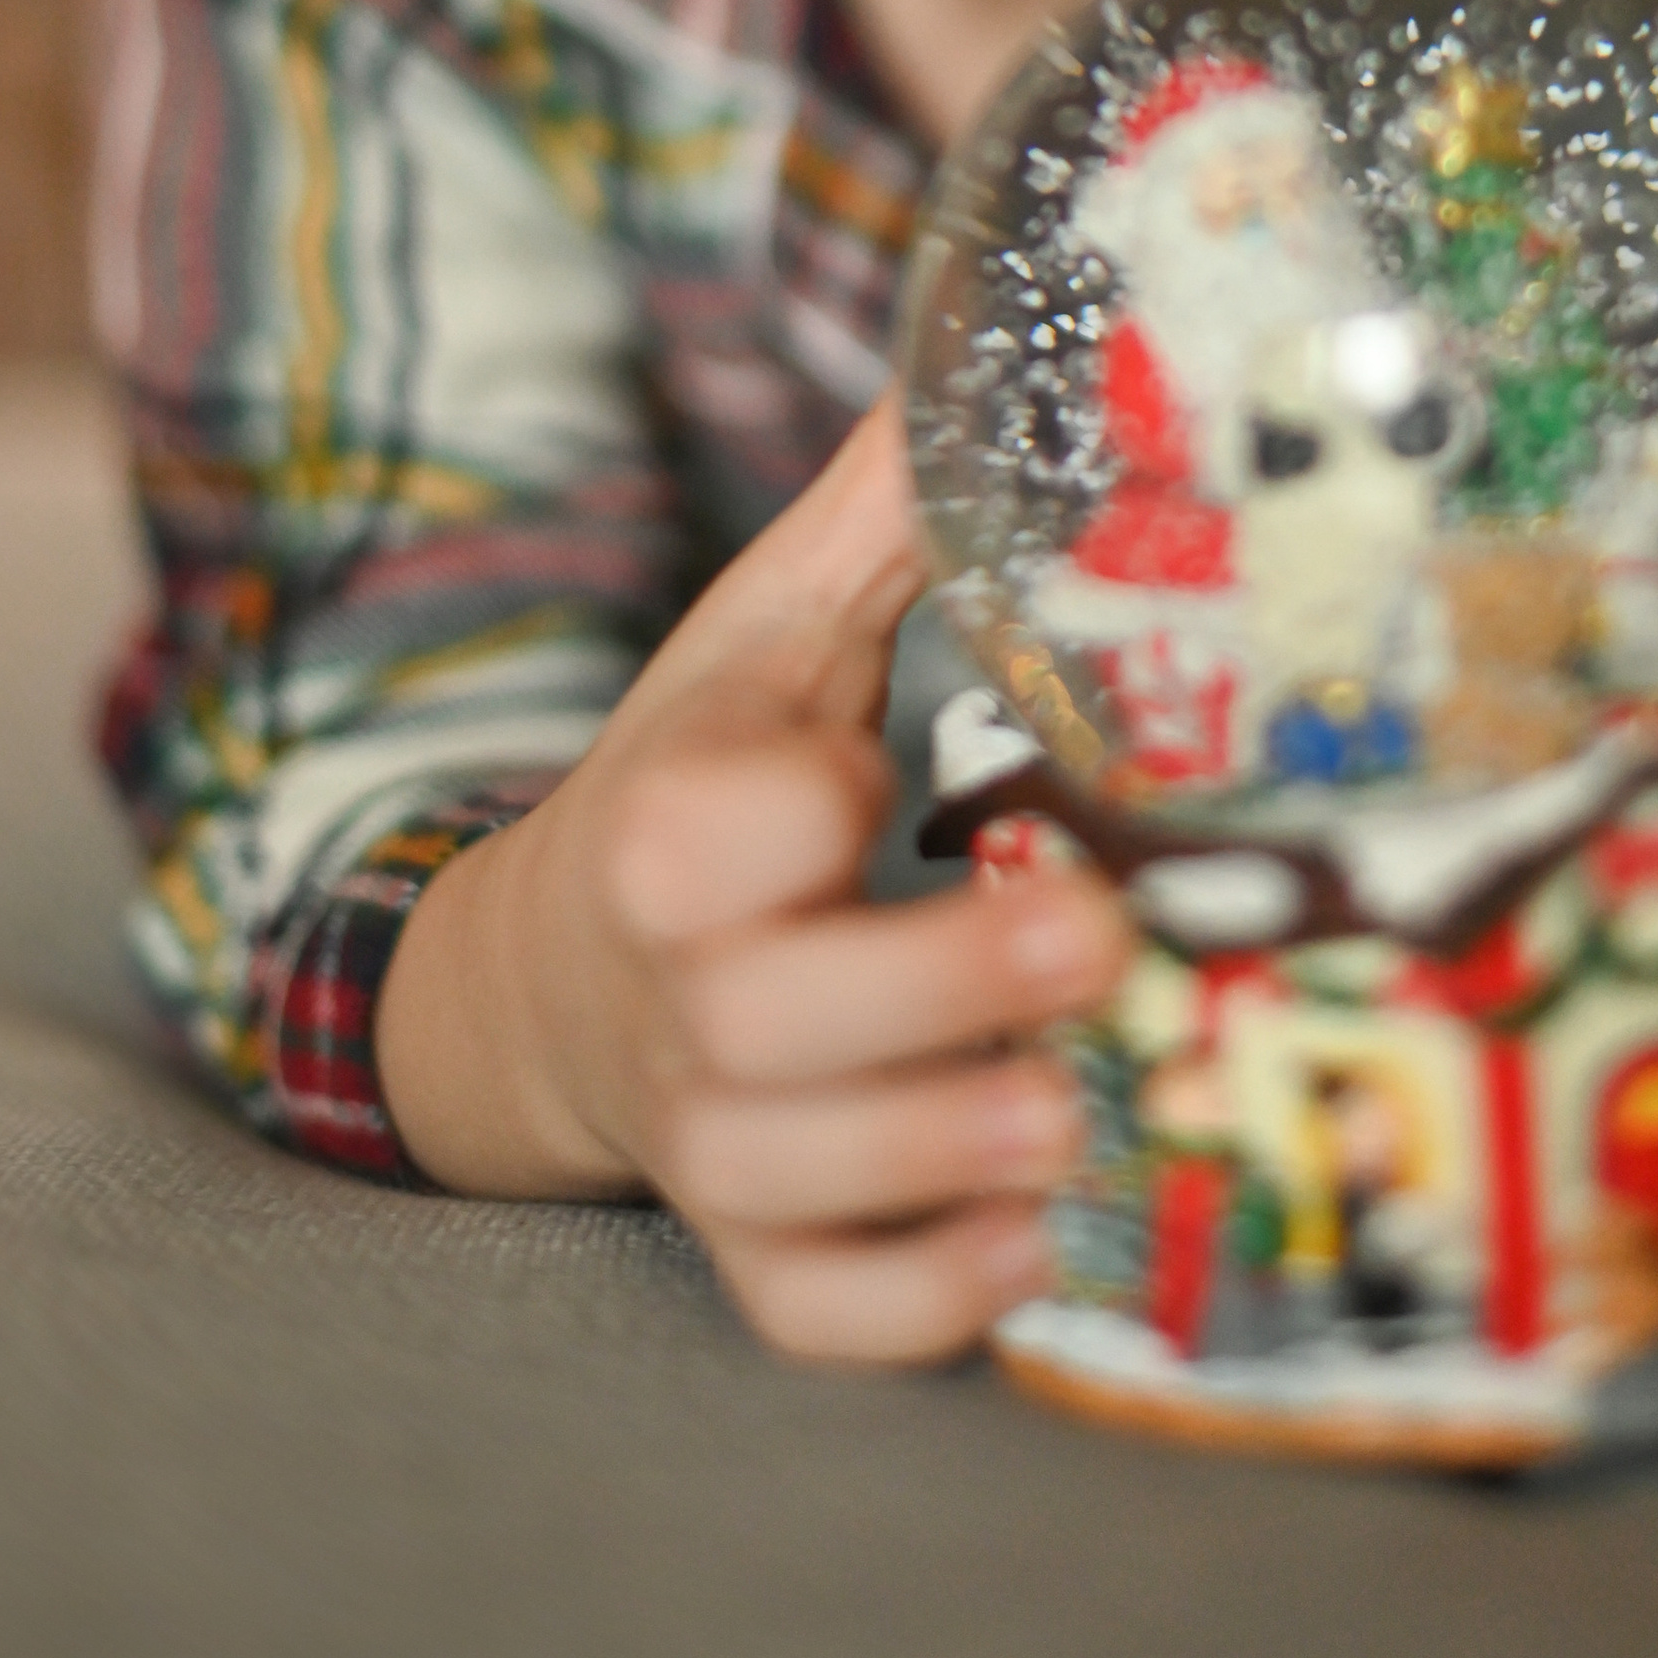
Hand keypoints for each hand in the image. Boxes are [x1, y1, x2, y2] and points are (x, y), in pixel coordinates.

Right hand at [374, 399, 1129, 1359]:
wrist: (562, 979)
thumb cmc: (707, 781)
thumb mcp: (762, 640)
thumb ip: (880, 518)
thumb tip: (1010, 343)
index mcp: (670, 827)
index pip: (683, 837)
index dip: (767, 819)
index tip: (859, 779)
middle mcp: (675, 996)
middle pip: (759, 1026)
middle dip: (929, 993)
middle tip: (1094, 942)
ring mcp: (707, 1141)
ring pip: (788, 1186)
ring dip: (938, 1157)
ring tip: (1071, 1111)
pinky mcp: (752, 1247)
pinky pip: (812, 1315)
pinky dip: (916, 1306)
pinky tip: (1025, 1242)